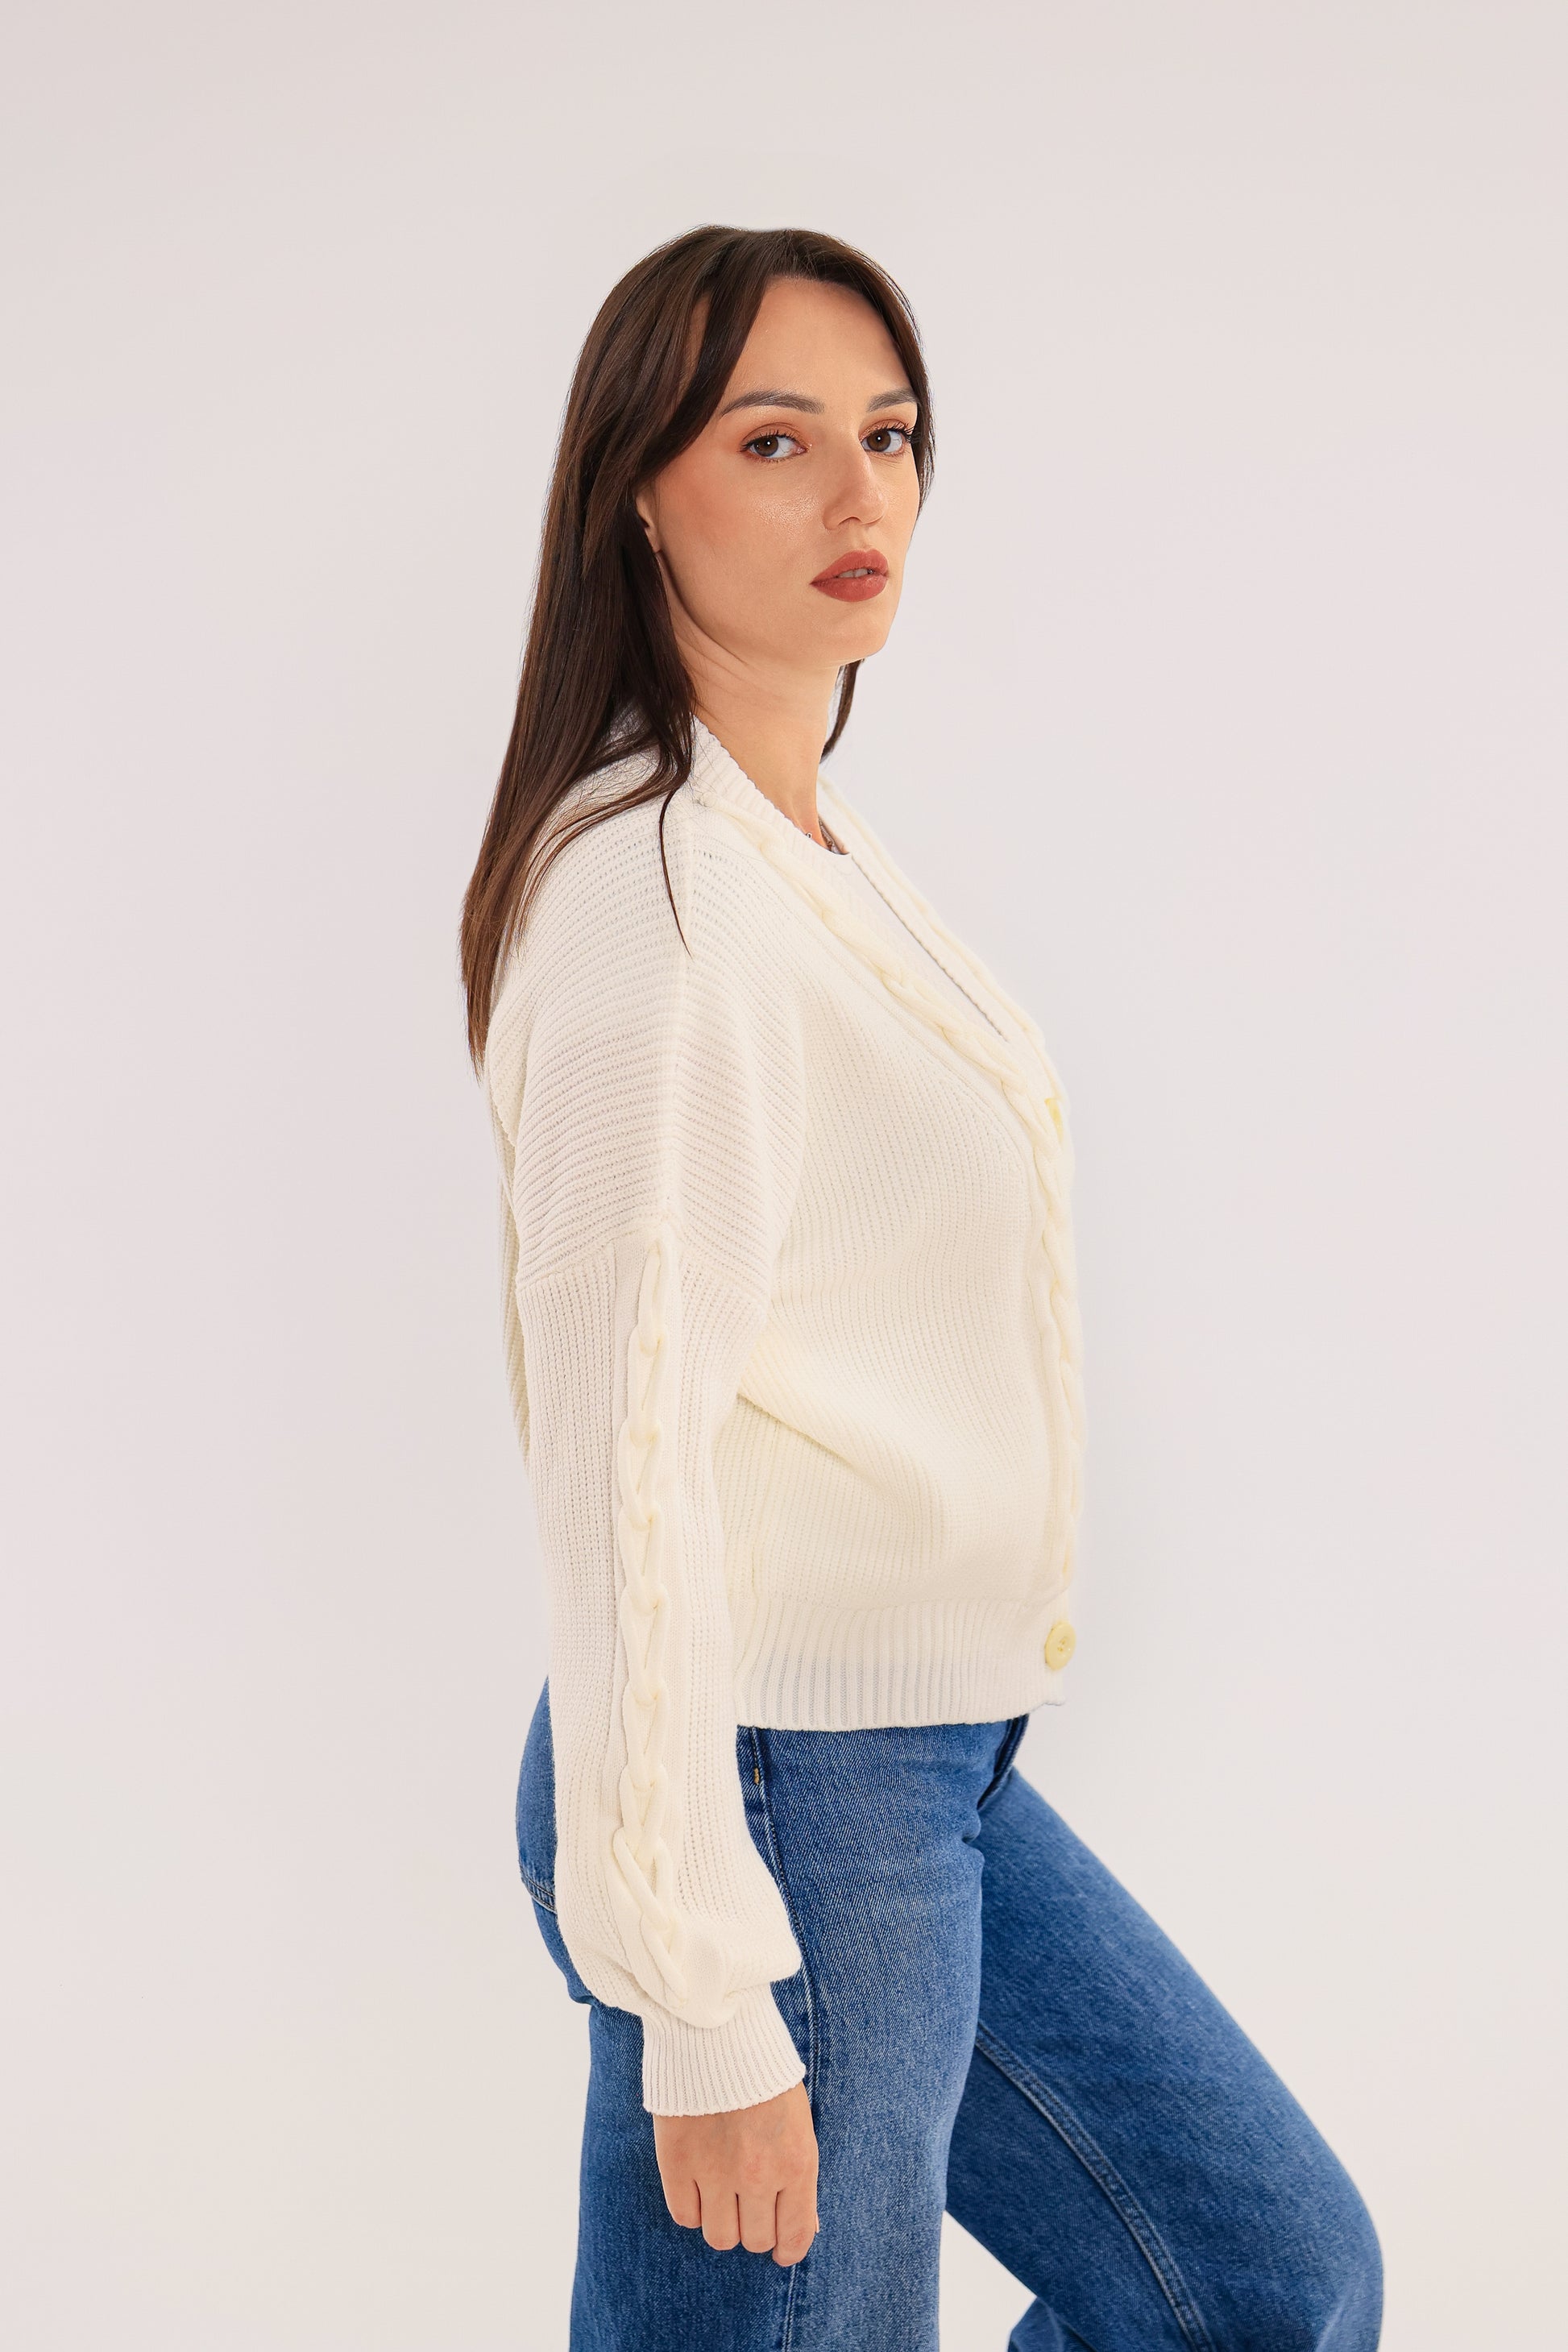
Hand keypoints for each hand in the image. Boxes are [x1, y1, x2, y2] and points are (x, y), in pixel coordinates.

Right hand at [652, 2080, 818, 2265]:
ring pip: (720, 2236)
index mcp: (795, 2163)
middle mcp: (757, 2176)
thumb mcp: (798, 2124)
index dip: (788, 2249)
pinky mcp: (678, 2163)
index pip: (795, 2235)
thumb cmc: (764, 2077)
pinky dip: (692, 2208)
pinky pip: (685, 2216)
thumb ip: (799, 2178)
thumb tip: (803, 2230)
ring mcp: (715, 2172)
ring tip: (723, 2197)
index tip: (781, 2249)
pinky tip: (698, 2186)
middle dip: (755, 2228)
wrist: (718, 2033)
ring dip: (723, 2222)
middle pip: (755, 2239)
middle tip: (749, 2206)